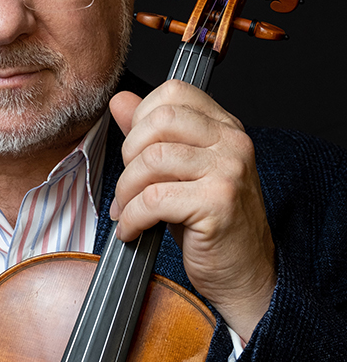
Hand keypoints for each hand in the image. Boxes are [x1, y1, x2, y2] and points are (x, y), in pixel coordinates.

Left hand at [109, 80, 276, 340]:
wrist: (246, 274)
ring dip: (126, 189)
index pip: (174, 92)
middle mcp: (231, 142)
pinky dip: (132, 217)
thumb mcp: (179, 169)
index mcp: (224, 126)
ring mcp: (228, 171)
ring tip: (125, 208)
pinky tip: (131, 230)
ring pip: (152, 160)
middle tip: (128, 182)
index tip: (134, 147)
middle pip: (159, 120)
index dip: (142, 115)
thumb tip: (120, 100)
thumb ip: (150, 132)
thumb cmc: (210, 220)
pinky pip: (154, 199)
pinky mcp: (217, 204)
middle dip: (129, 152)